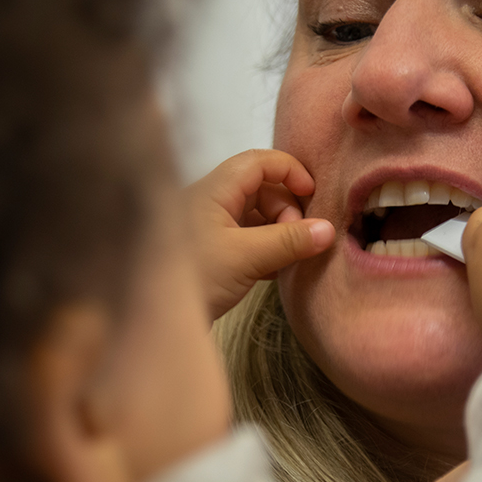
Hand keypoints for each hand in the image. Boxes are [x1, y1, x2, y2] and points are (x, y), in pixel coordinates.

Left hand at [186, 150, 334, 319]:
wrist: (154, 319)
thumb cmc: (193, 279)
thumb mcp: (246, 257)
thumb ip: (289, 241)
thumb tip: (328, 230)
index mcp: (213, 190)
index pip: (258, 161)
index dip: (290, 171)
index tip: (312, 195)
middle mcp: (209, 202)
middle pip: (260, 188)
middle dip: (287, 209)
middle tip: (298, 239)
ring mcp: (208, 228)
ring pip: (255, 216)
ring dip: (279, 232)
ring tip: (289, 257)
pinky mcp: (211, 253)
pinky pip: (246, 239)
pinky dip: (266, 249)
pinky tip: (276, 270)